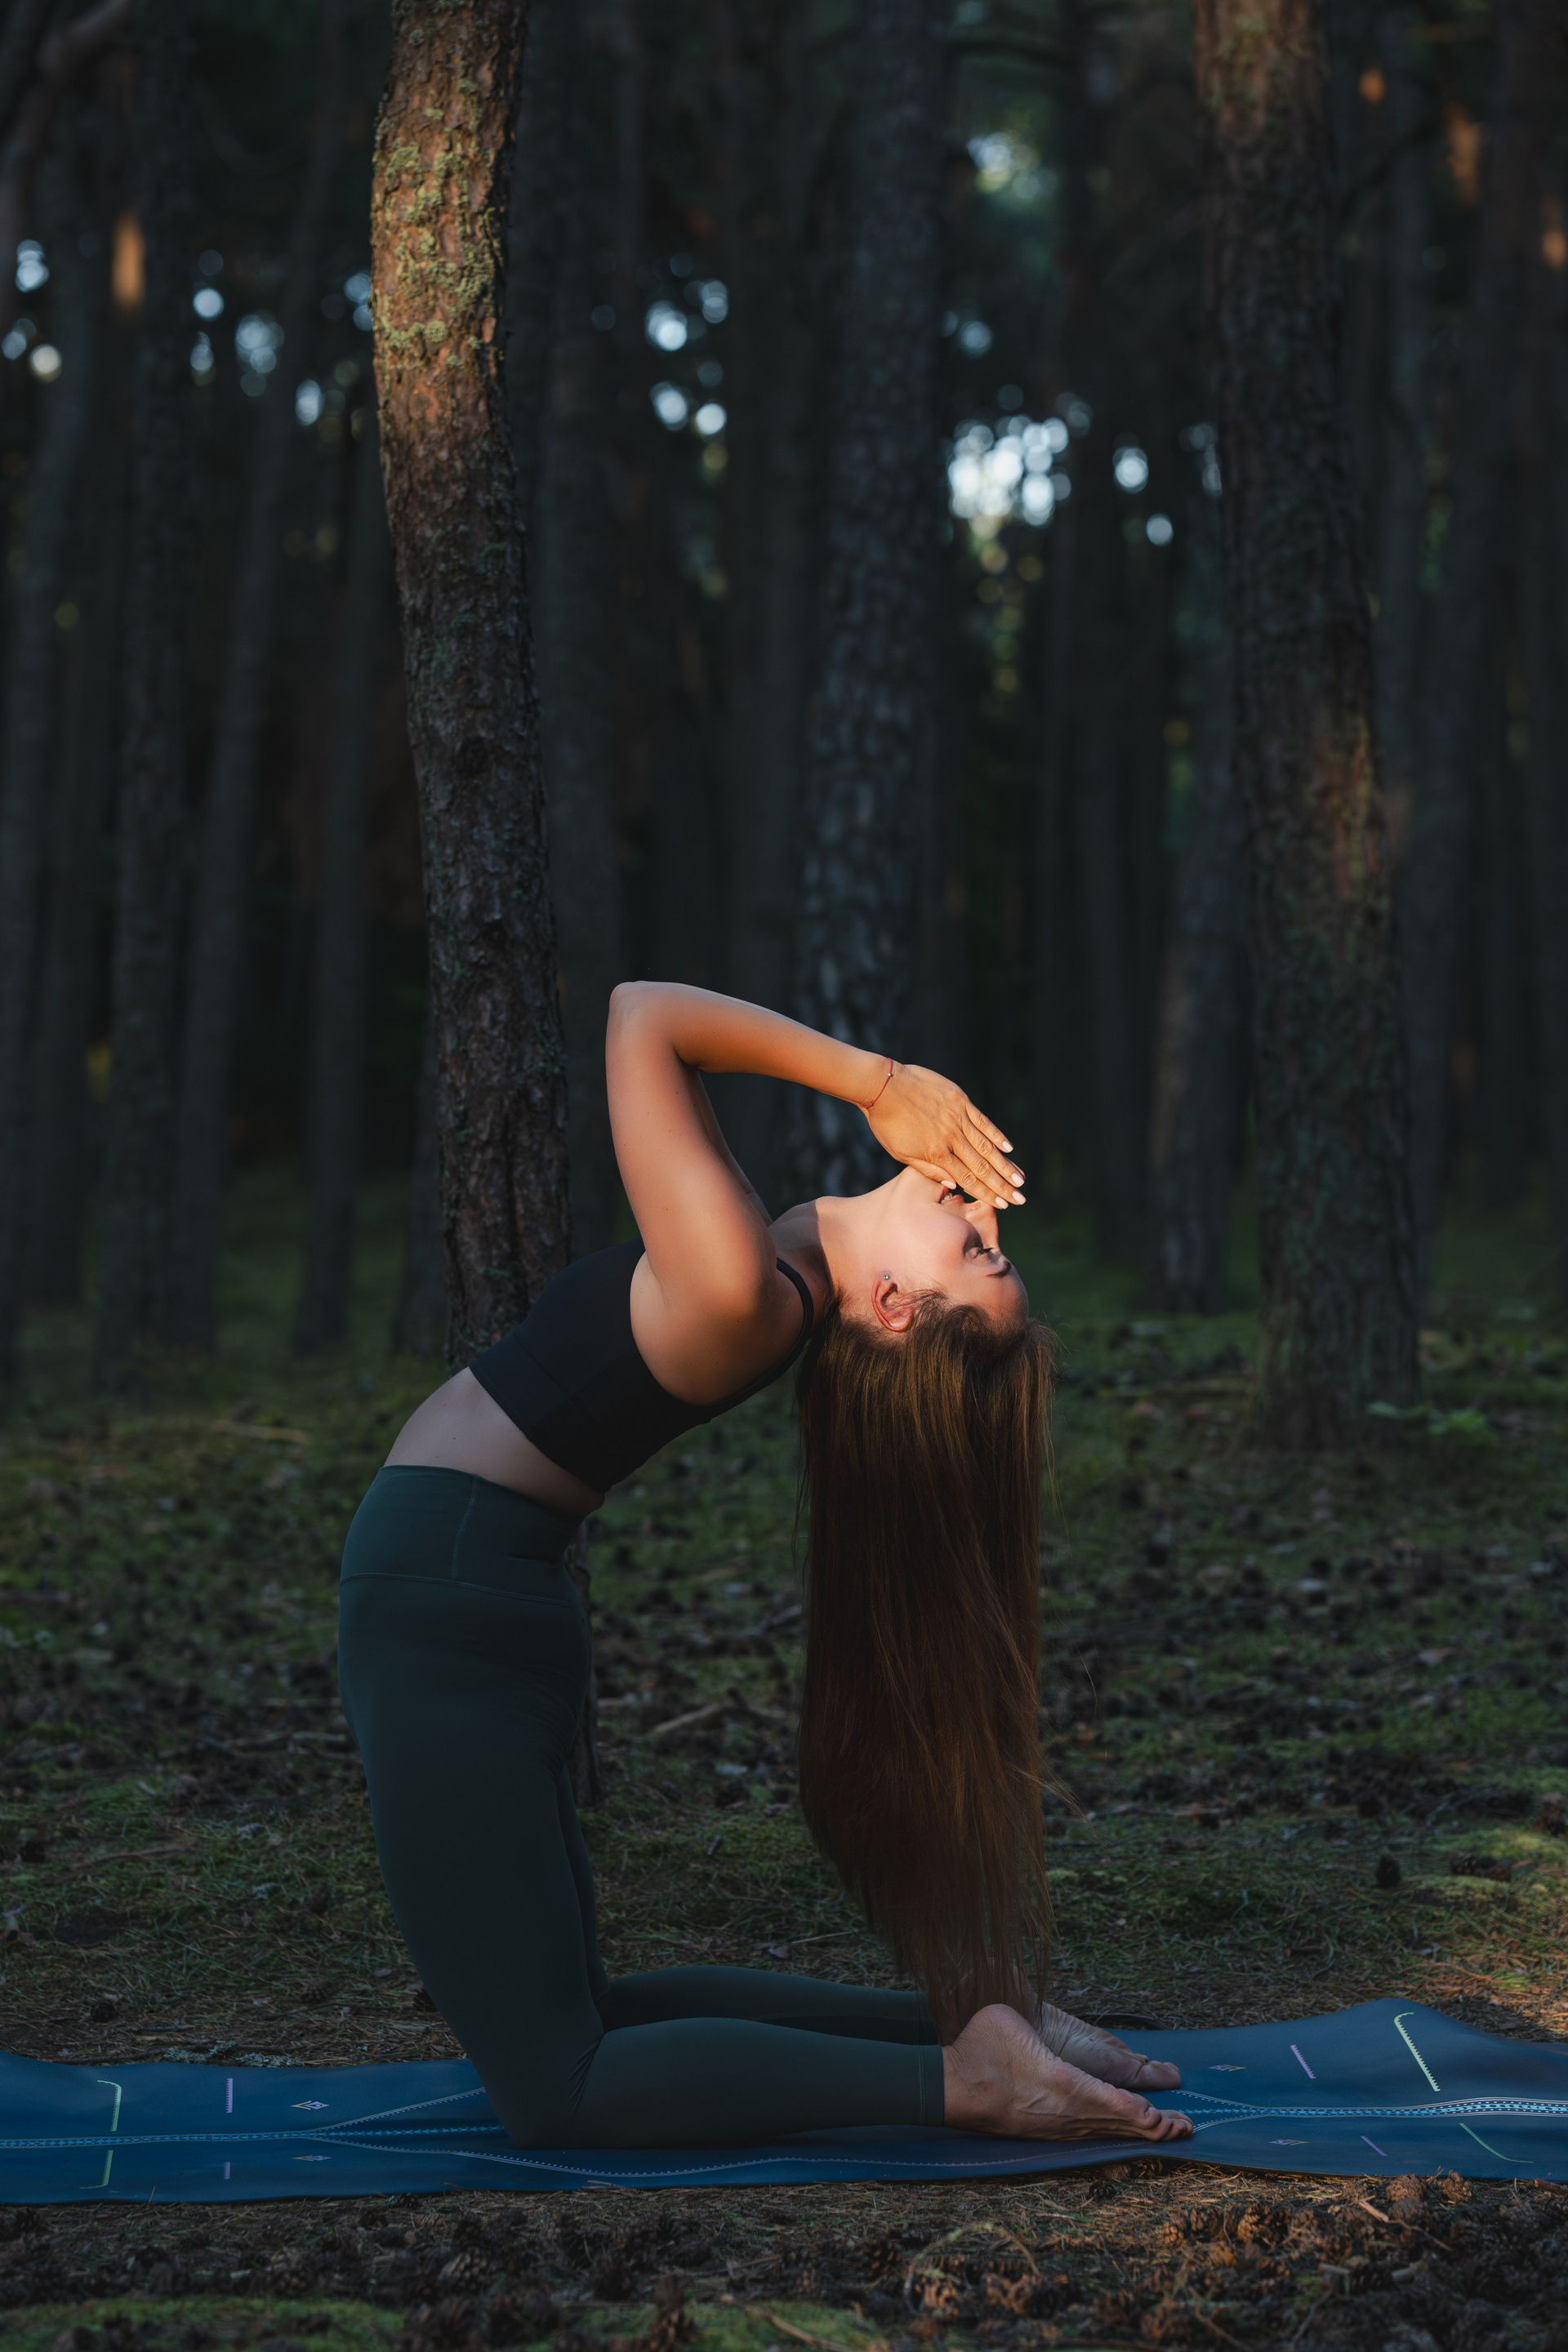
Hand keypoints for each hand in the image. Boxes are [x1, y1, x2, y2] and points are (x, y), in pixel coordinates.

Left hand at [863, 1063, 1024, 1207]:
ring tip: (1020, 1178)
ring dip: (1005, 1164)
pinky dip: (997, 1135)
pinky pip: (982, 1121)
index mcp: (936, 1154)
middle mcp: (951, 1138)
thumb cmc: (887, 1122)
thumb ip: (927, 1169)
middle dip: (1003, 1185)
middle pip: (982, 1167)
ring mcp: (957, 1118)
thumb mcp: (900, 1152)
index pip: (967, 1179)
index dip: (987, 1193)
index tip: (1003, 1204)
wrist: (883, 1086)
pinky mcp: (960, 1101)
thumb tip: (952, 1183)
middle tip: (1020, 1198)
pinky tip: (1008, 1148)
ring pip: (986, 1146)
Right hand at [941, 2005, 1190, 2142]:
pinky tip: (1121, 2131)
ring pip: (1106, 2132)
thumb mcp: (1011, 2019)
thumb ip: (1034, 2018)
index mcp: (1065, 2084)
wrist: (953, 2088)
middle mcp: (1067, 2112)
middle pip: (1121, 2125)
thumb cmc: (982, 2049)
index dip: (1147, 2114)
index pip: (1118, 2106)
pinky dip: (1113, 2132)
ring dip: (1138, 2132)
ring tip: (1165, 2132)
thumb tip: (1034, 2008)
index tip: (1168, 2117)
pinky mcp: (1043, 2132)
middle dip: (1156, 2128)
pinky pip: (1088, 2133)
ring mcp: (1055, 2126)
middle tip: (1186, 2129)